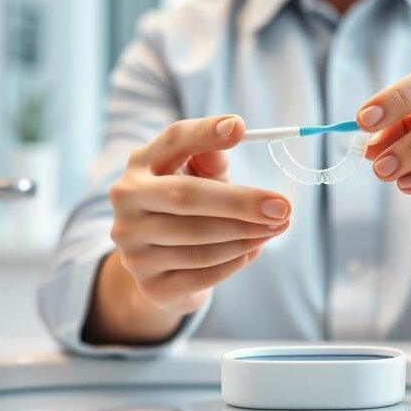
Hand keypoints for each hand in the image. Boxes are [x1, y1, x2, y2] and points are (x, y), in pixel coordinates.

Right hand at [89, 115, 290, 343]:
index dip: (205, 133)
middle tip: (283, 207)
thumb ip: (211, 157)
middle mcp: (127, 201)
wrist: (160, 269)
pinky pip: (202, 273)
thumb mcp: (199, 177)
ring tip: (277, 228)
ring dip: (246, 235)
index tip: (240, 127)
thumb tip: (232, 131)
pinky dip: (234, 262)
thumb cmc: (188, 207)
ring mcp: (132, 245)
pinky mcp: (149, 283)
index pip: (173, 140)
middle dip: (241, 202)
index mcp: (141, 165)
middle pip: (186, 196)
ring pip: (199, 240)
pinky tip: (252, 250)